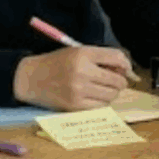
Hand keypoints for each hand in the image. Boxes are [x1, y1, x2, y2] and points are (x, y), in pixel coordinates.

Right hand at [12, 46, 129, 110]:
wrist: (31, 78)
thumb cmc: (58, 62)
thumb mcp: (78, 51)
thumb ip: (101, 58)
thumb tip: (125, 69)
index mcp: (84, 54)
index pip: (117, 58)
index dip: (126, 64)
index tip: (125, 68)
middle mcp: (82, 72)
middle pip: (117, 80)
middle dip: (120, 81)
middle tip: (115, 80)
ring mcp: (78, 91)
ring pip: (111, 95)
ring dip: (112, 93)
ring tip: (104, 88)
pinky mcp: (73, 106)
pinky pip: (99, 107)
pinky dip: (102, 102)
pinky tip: (95, 97)